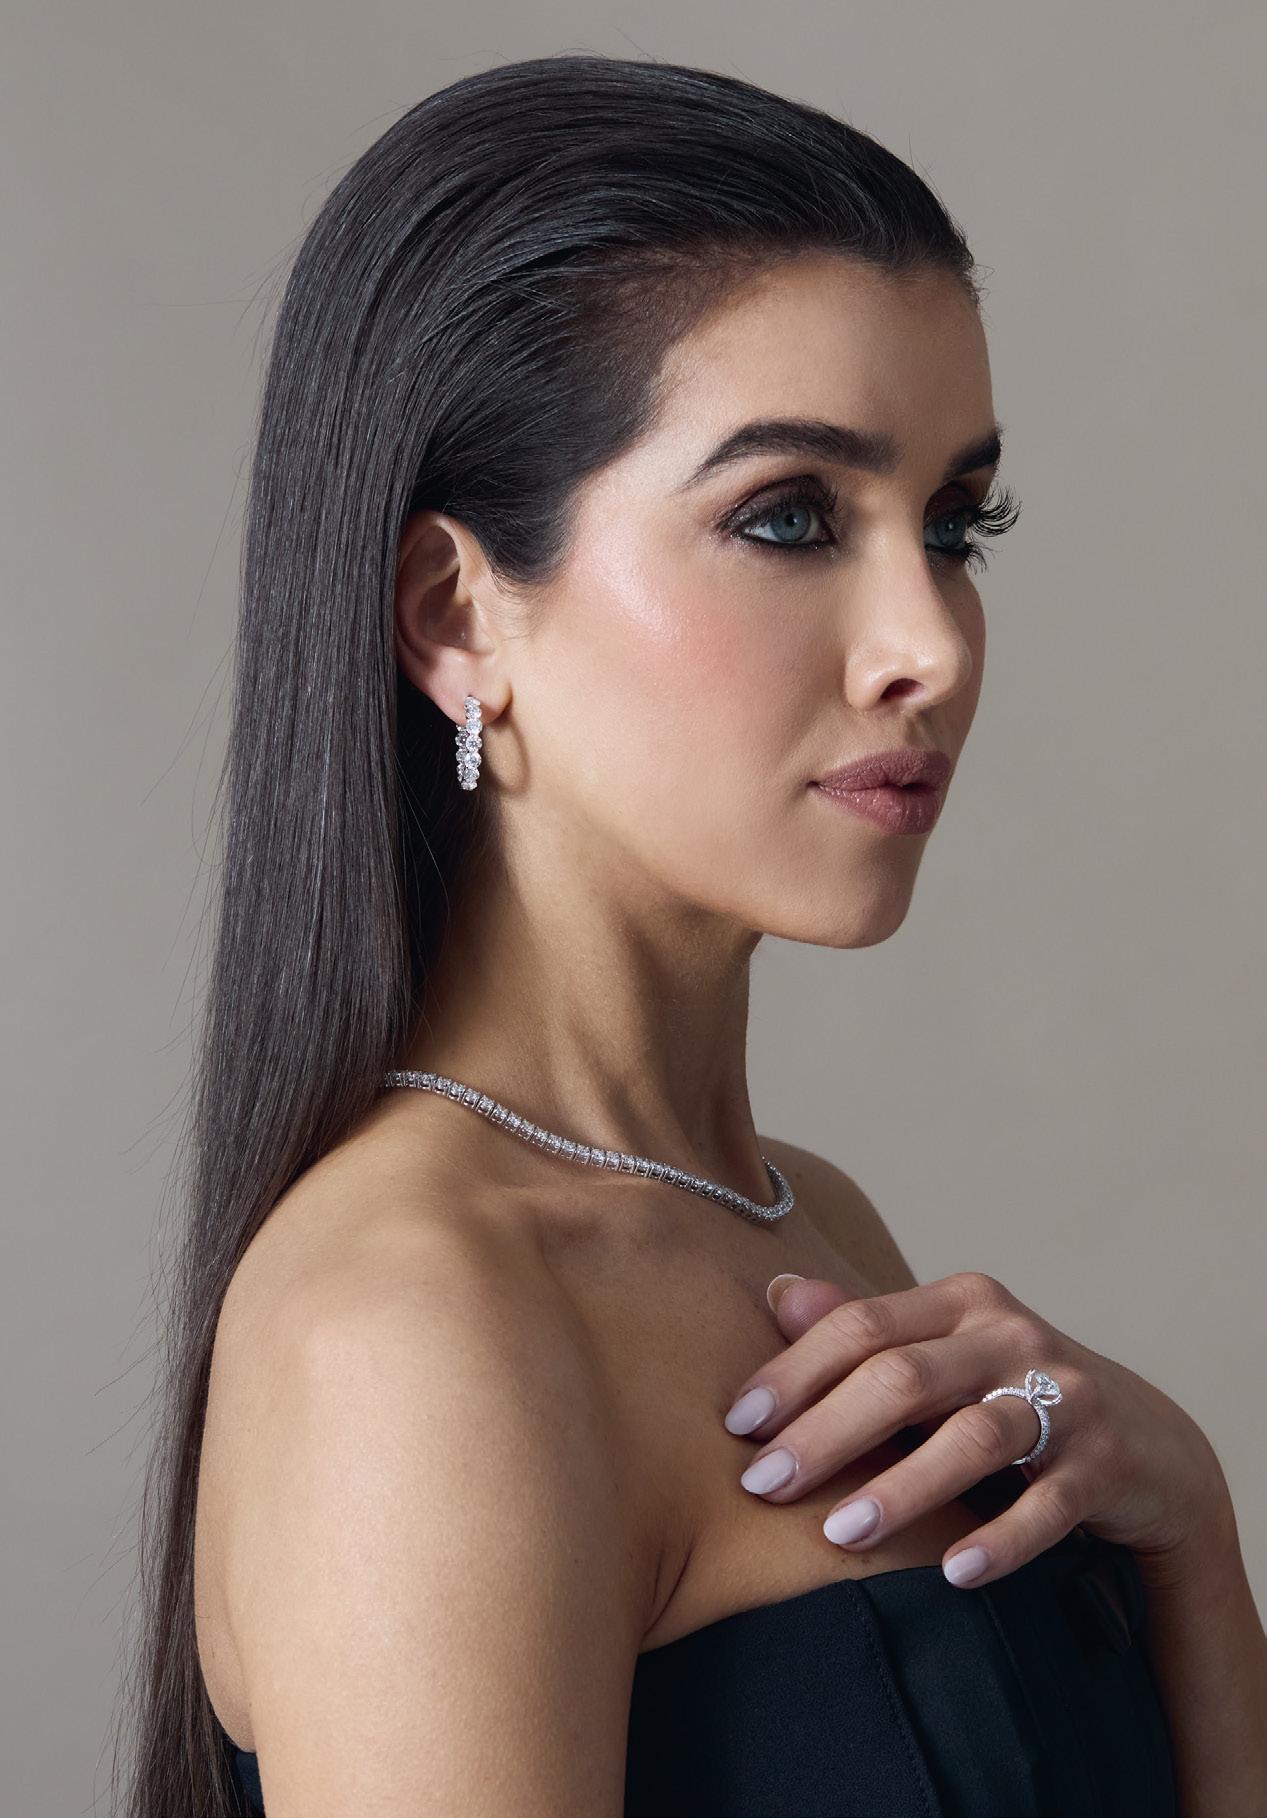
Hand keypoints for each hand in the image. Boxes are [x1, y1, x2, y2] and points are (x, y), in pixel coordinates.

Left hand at [721, 1271, 1231, 1587]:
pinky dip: (1000, 1540)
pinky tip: (952, 1572)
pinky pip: (1048, 1505)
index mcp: (961, 1301)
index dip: (794, 1372)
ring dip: (901, 1488)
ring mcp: (1066, 1396)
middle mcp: (1011, 1336)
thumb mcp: (942, 1353)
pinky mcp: (1105, 1462)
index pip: (862, 1326)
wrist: (1146, 1441)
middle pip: (903, 1377)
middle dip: (825, 1433)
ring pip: (971, 1437)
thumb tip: (776, 1292)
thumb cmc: (1008, 1394)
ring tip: (839, 1534)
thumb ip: (865, 1331)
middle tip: (763, 1486)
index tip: (738, 1424)